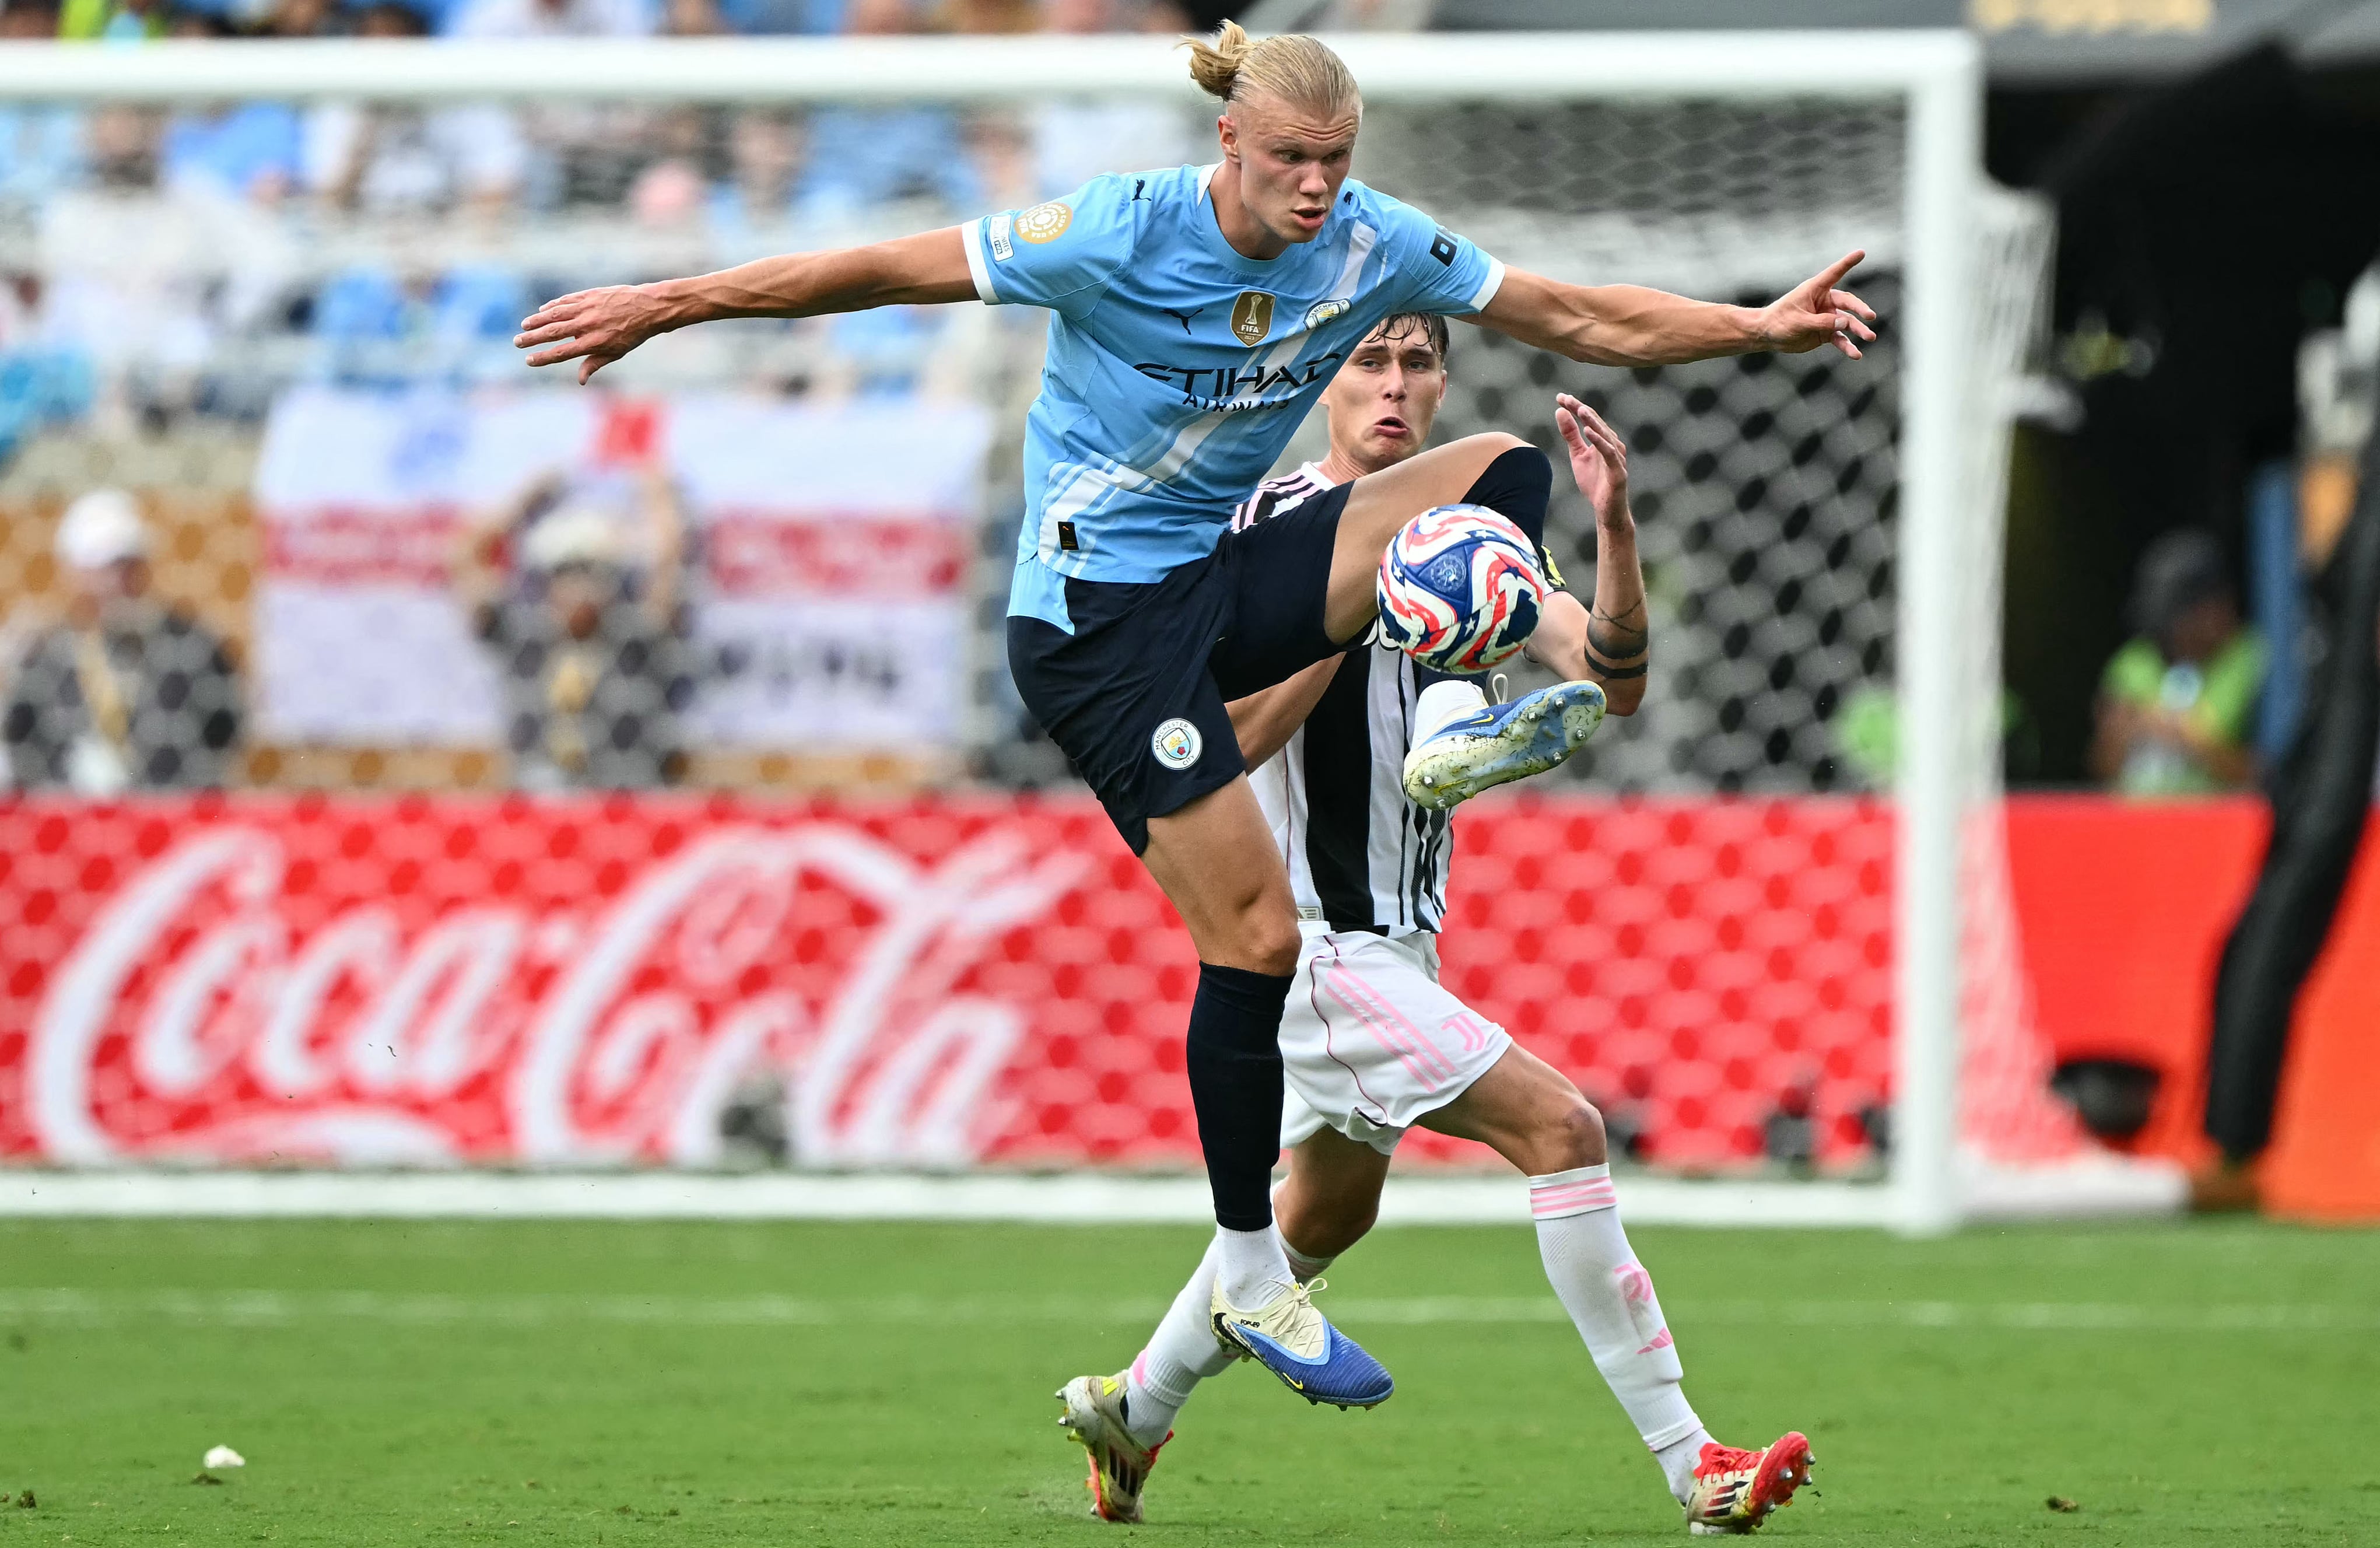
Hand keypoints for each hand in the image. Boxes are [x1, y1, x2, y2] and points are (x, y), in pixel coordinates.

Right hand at [515, 285, 672, 383]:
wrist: (649, 308)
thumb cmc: (633, 334)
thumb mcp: (616, 352)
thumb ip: (595, 363)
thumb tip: (580, 380)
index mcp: (594, 343)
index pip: (562, 352)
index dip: (543, 357)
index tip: (528, 360)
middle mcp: (588, 325)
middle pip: (553, 332)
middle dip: (533, 338)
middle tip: (517, 342)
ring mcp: (588, 308)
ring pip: (556, 314)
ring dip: (538, 320)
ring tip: (525, 325)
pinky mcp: (590, 295)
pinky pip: (566, 300)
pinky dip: (553, 305)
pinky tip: (543, 310)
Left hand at [1556, 392, 1628, 527]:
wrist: (1606, 510)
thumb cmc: (1595, 482)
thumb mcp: (1577, 455)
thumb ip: (1570, 435)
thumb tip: (1560, 412)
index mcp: (1603, 440)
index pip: (1588, 419)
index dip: (1575, 407)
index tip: (1560, 397)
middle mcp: (1612, 444)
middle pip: (1596, 423)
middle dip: (1581, 409)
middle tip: (1566, 398)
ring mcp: (1617, 457)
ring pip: (1605, 435)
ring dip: (1592, 422)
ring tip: (1580, 409)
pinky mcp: (1618, 471)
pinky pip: (1609, 453)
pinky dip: (1600, 442)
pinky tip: (1588, 432)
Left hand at [1756, 251, 1877, 358]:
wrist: (1767, 335)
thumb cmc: (1780, 321)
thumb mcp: (1800, 321)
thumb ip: (1822, 322)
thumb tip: (1846, 322)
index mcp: (1815, 290)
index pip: (1835, 273)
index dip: (1848, 263)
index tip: (1861, 252)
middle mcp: (1824, 301)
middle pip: (1848, 303)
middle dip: (1860, 309)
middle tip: (1870, 316)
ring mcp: (1826, 318)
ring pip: (1847, 323)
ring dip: (1858, 330)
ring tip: (1870, 337)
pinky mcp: (1825, 333)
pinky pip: (1840, 339)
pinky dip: (1848, 346)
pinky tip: (1856, 354)